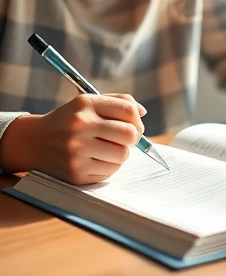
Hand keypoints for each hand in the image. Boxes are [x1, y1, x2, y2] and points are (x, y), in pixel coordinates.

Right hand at [0, 94, 146, 184]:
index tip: (135, 125)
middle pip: (129, 134)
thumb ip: (117, 102)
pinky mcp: (76, 172)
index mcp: (85, 104)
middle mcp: (80, 126)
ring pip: (122, 155)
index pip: (128, 110)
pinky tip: (96, 159)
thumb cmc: (69, 121)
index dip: (137, 120)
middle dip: (134, 138)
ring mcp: (77, 151)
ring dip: (121, 153)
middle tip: (127, 140)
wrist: (33, 142)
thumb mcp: (87, 104)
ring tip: (108, 149)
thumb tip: (143, 112)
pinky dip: (109, 166)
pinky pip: (110, 171)